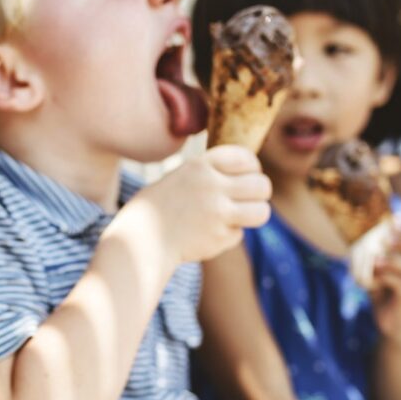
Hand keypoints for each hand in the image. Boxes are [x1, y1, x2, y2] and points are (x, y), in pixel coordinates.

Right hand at [136, 145, 271, 263]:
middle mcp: (211, 187)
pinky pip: (238, 235)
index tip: (246, 176)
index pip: (245, 158)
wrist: (138, 241)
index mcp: (199, 166)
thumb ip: (208, 175)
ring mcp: (217, 214)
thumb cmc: (155, 210)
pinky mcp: (218, 238)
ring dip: (253, 215)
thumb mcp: (179, 179)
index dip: (252, 167)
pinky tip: (206, 236)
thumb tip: (248, 176)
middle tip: (248, 200)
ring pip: (261, 212)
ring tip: (239, 218)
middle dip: (259, 194)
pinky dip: (227, 236)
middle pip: (261, 185)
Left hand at [372, 222, 400, 341]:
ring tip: (377, 261)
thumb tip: (375, 233)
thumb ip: (381, 254)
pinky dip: (387, 277)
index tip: (395, 220)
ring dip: (395, 261)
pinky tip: (375, 277)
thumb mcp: (382, 271)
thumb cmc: (386, 294)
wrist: (391, 324)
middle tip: (386, 240)